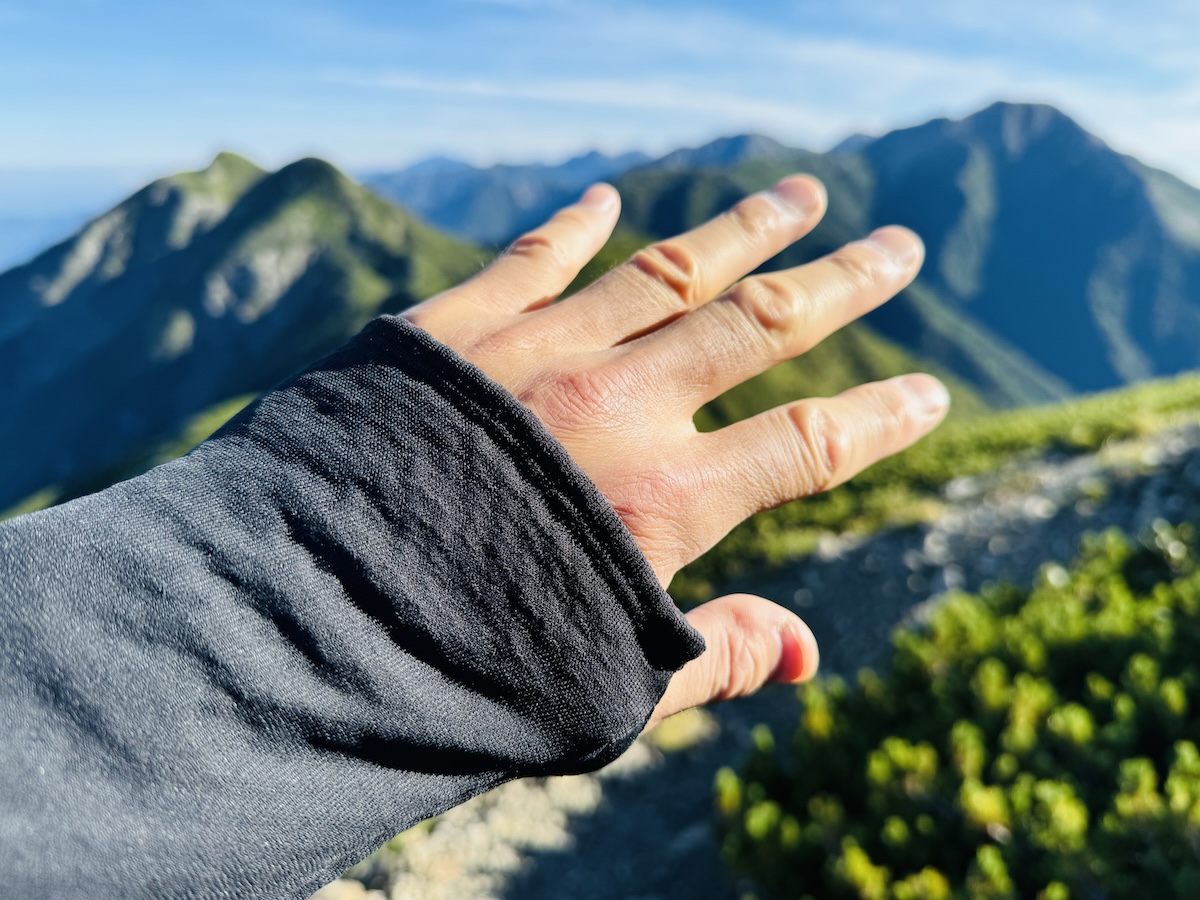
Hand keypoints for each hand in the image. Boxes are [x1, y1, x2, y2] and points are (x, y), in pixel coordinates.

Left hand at [402, 178, 948, 728]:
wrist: (310, 615)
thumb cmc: (462, 666)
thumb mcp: (604, 688)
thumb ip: (713, 658)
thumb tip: (809, 654)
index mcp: (664, 502)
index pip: (810, 444)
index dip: (883, 418)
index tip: (932, 391)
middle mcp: (618, 410)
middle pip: (761, 327)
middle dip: (842, 283)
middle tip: (900, 245)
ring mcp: (539, 358)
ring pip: (669, 272)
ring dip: (743, 230)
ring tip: (802, 195)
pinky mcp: (457, 333)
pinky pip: (534, 262)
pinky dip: (576, 228)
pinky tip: (610, 199)